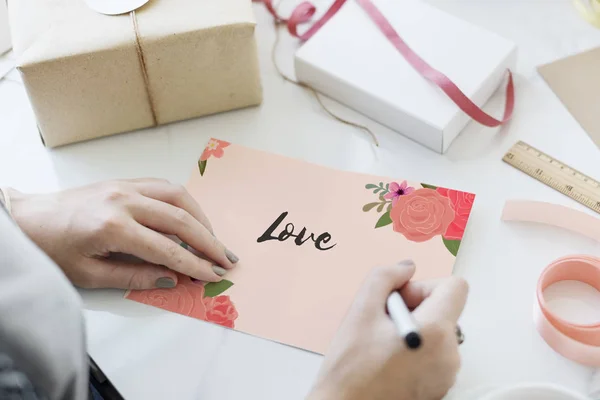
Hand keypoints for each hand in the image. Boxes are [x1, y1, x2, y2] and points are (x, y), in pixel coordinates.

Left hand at [6, 179, 238, 288]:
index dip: (194, 264)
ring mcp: (125, 186)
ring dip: (201, 218)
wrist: (27, 219)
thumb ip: (133, 277)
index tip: (212, 275)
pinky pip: (164, 187)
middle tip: (226, 258)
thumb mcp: (89, 274)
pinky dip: (184, 202)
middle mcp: (124, 201)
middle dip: (208, 241)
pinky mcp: (124, 181)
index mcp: (113, 227)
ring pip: (178, 196)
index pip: (166, 249)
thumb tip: (170, 278)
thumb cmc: (52, 249)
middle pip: (180, 219)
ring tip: (213, 239)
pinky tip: (191, 218)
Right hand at [307, 261, 467, 399]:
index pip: (455, 287)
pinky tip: (389, 360)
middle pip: (445, 310)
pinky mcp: (439, 388)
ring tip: (383, 344)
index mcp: (436, 332)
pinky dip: (416, 349)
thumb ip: (385, 277)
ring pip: (439, 332)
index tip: (400, 301)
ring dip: (414, 329)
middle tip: (383, 323)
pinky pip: (435, 354)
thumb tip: (406, 268)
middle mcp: (449, 355)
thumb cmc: (350, 369)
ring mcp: (446, 375)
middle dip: (415, 308)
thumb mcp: (360, 311)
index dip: (425, 286)